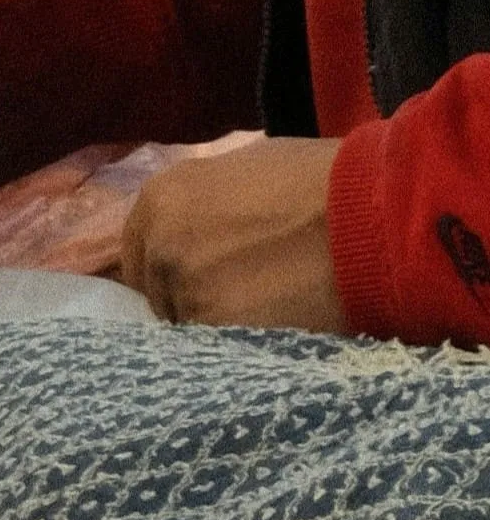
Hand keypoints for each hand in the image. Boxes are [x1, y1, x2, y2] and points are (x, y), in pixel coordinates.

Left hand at [120, 138, 345, 330]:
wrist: (380, 213)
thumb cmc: (328, 180)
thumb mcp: (250, 170)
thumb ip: (207, 204)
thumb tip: (197, 229)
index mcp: (162, 198)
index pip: (138, 255)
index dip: (172, 270)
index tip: (206, 278)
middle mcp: (159, 243)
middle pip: (157, 292)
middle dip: (190, 299)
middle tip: (244, 298)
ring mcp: (182, 287)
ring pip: (184, 324)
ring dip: (217, 325)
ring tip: (267, 314)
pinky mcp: (213, 326)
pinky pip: (212, 349)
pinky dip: (236, 348)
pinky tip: (273, 332)